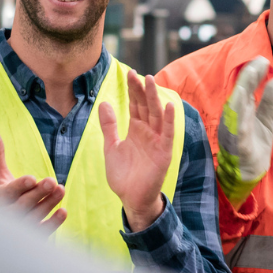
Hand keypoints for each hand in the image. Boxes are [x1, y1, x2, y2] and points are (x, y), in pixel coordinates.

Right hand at [0, 128, 65, 231]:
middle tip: (53, 181)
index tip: (32, 178)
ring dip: (49, 204)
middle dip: (38, 193)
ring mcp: (20, 226)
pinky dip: (53, 223)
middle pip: (24, 204)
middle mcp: (8, 214)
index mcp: (0, 197)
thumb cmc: (5, 195)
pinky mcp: (32, 235)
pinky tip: (63, 211)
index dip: (20, 186)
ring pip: (35, 216)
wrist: (3, 228)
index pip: (9, 192)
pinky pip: (42, 231)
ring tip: (62, 189)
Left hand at [101, 71, 175, 232]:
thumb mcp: (111, 146)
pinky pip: (167, 134)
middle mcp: (148, 132)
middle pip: (145, 106)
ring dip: (154, 98)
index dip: (132, 90)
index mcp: (136, 129)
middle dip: (141, 90)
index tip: (129, 73)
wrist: (131, 198)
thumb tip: (104, 103)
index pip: (135, 105)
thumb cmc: (123, 175)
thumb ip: (109, 125)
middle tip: (136, 74)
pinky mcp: (164, 152)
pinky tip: (168, 106)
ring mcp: (157, 141)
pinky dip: (168, 120)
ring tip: (150, 80)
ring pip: (156, 115)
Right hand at [216, 57, 272, 206]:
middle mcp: (233, 121)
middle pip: (238, 97)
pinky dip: (241, 126)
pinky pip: (240, 138)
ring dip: (241, 98)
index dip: (251, 74)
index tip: (262, 59)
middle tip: (258, 61)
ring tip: (248, 82)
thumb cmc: (253, 146)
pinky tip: (246, 116)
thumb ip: (270, 102)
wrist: (246, 177)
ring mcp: (234, 136)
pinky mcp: (241, 152)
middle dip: (246, 80)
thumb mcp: (266, 122)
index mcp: (239, 112)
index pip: (244, 89)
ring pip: (235, 115)